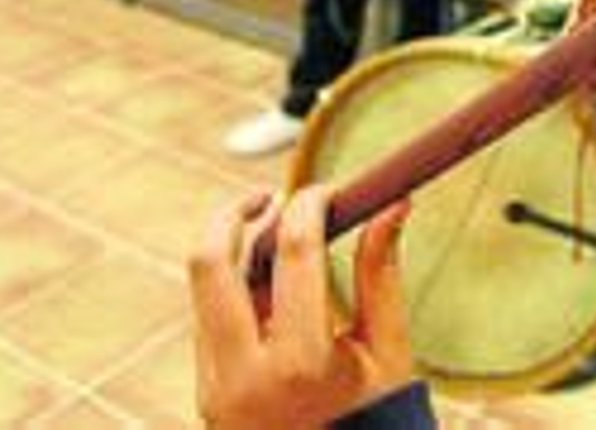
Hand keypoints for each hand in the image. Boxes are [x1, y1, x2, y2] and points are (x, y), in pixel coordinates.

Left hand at [188, 186, 415, 429]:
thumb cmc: (376, 423)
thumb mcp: (389, 351)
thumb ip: (382, 274)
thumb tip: (393, 205)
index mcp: (300, 361)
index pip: (292, 250)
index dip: (310, 204)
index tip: (328, 189)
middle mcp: (244, 373)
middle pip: (210, 261)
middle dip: (233, 214)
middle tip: (268, 197)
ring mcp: (215, 387)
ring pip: (202, 290)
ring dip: (232, 251)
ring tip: (273, 239)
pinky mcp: (206, 394)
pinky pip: (209, 322)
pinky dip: (235, 290)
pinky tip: (272, 289)